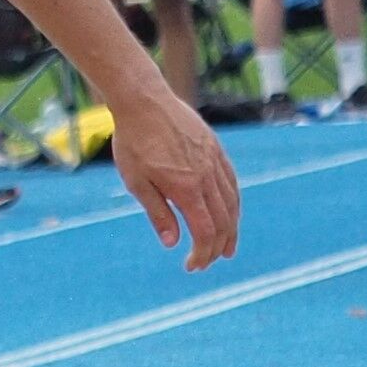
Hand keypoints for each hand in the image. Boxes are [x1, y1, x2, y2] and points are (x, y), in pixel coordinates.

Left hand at [110, 88, 240, 272]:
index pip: (205, 232)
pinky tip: (229, 211)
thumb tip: (173, 243)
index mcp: (186, 189)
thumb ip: (158, 213)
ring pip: (232, 202)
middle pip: (223, 221)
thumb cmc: (133, 142)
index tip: (192, 266)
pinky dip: (233, 202)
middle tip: (208, 261)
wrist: (143, 101)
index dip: (202, 254)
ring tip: (227, 245)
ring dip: (231, 228)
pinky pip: (231, 181)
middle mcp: (206, 177)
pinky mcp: (215, 148)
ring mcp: (214, 161)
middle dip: (217, 246)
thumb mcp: (137, 182)